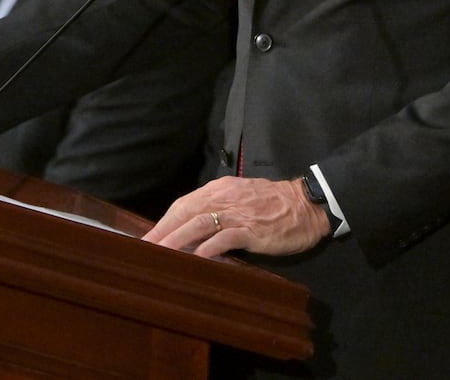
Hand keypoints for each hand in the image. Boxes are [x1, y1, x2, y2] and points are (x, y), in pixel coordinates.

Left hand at [143, 177, 330, 259]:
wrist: (306, 204)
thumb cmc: (273, 204)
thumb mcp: (240, 198)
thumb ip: (218, 209)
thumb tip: (193, 229)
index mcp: (219, 190)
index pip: (183, 204)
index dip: (164, 221)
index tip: (149, 237)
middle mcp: (223, 198)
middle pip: (184, 212)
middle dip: (162, 231)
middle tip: (144, 248)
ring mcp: (237, 214)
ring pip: (198, 223)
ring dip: (175, 239)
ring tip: (159, 253)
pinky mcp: (251, 230)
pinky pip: (224, 238)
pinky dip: (207, 248)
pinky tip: (195, 259)